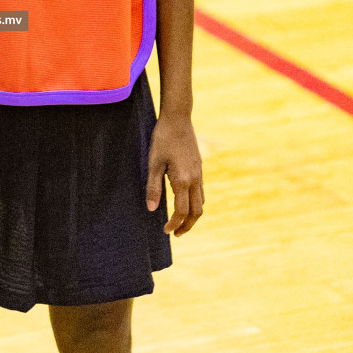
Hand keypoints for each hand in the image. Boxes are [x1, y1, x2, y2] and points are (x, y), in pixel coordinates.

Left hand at [146, 112, 204, 236]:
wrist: (178, 119)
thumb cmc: (163, 139)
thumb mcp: (153, 163)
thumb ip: (153, 187)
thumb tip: (151, 209)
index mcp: (183, 180)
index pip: (182, 211)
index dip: (174, 224)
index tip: (165, 231)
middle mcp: (195, 179)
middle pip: (196, 212)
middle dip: (187, 226)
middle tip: (175, 233)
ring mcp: (199, 173)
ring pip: (201, 203)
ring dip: (192, 216)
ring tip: (180, 222)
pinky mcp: (199, 168)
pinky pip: (201, 192)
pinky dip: (194, 203)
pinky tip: (184, 202)